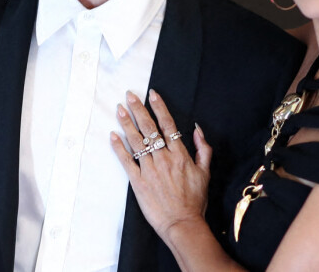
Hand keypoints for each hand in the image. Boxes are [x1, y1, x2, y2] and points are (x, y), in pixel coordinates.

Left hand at [111, 89, 211, 240]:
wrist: (183, 224)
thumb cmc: (195, 200)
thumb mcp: (205, 172)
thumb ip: (204, 149)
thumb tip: (198, 129)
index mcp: (180, 154)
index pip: (168, 124)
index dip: (159, 107)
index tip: (152, 94)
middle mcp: (164, 158)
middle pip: (149, 129)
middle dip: (138, 110)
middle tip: (129, 95)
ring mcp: (150, 170)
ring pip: (136, 141)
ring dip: (127, 123)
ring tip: (119, 109)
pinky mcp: (138, 182)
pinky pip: (127, 161)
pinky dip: (119, 148)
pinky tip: (113, 135)